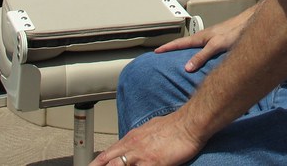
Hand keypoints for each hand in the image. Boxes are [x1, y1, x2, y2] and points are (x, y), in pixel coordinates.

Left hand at [90, 110, 204, 165]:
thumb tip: (134, 143)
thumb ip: (139, 138)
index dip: (97, 164)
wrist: (189, 124)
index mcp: (131, 139)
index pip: (107, 154)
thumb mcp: (150, 128)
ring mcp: (141, 157)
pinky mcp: (153, 164)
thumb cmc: (174, 125)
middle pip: (108, 163)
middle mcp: (132, 147)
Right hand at [153, 0, 257, 71]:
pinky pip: (204, 48)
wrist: (250, 23)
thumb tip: (187, 68)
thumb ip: (202, 56)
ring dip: (186, 51)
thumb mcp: (217, 45)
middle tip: (163, 54)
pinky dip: (198, 53)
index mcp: (201, 37)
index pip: (180, 43)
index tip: (156, 51)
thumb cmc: (236, 31)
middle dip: (173, 49)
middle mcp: (205, 37)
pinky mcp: (220, 40)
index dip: (167, 47)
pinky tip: (202, 59)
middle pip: (185, 44)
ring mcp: (212, 38)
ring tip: (179, 59)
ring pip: (195, 46)